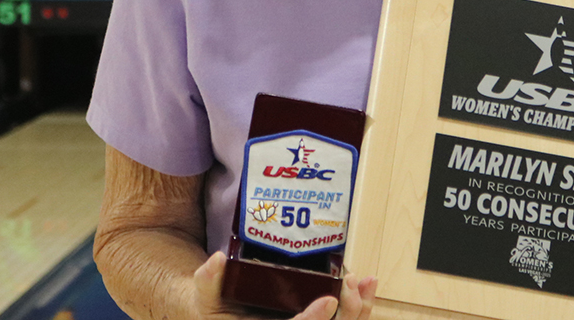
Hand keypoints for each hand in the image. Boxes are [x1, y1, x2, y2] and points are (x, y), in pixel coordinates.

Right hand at [192, 251, 377, 319]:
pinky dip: (361, 306)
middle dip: (347, 313)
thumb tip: (217, 260)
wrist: (222, 313)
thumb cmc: (216, 308)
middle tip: (350, 282)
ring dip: (359, 309)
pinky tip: (368, 284)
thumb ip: (207, 281)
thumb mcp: (205, 297)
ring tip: (365, 281)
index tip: (328, 300)